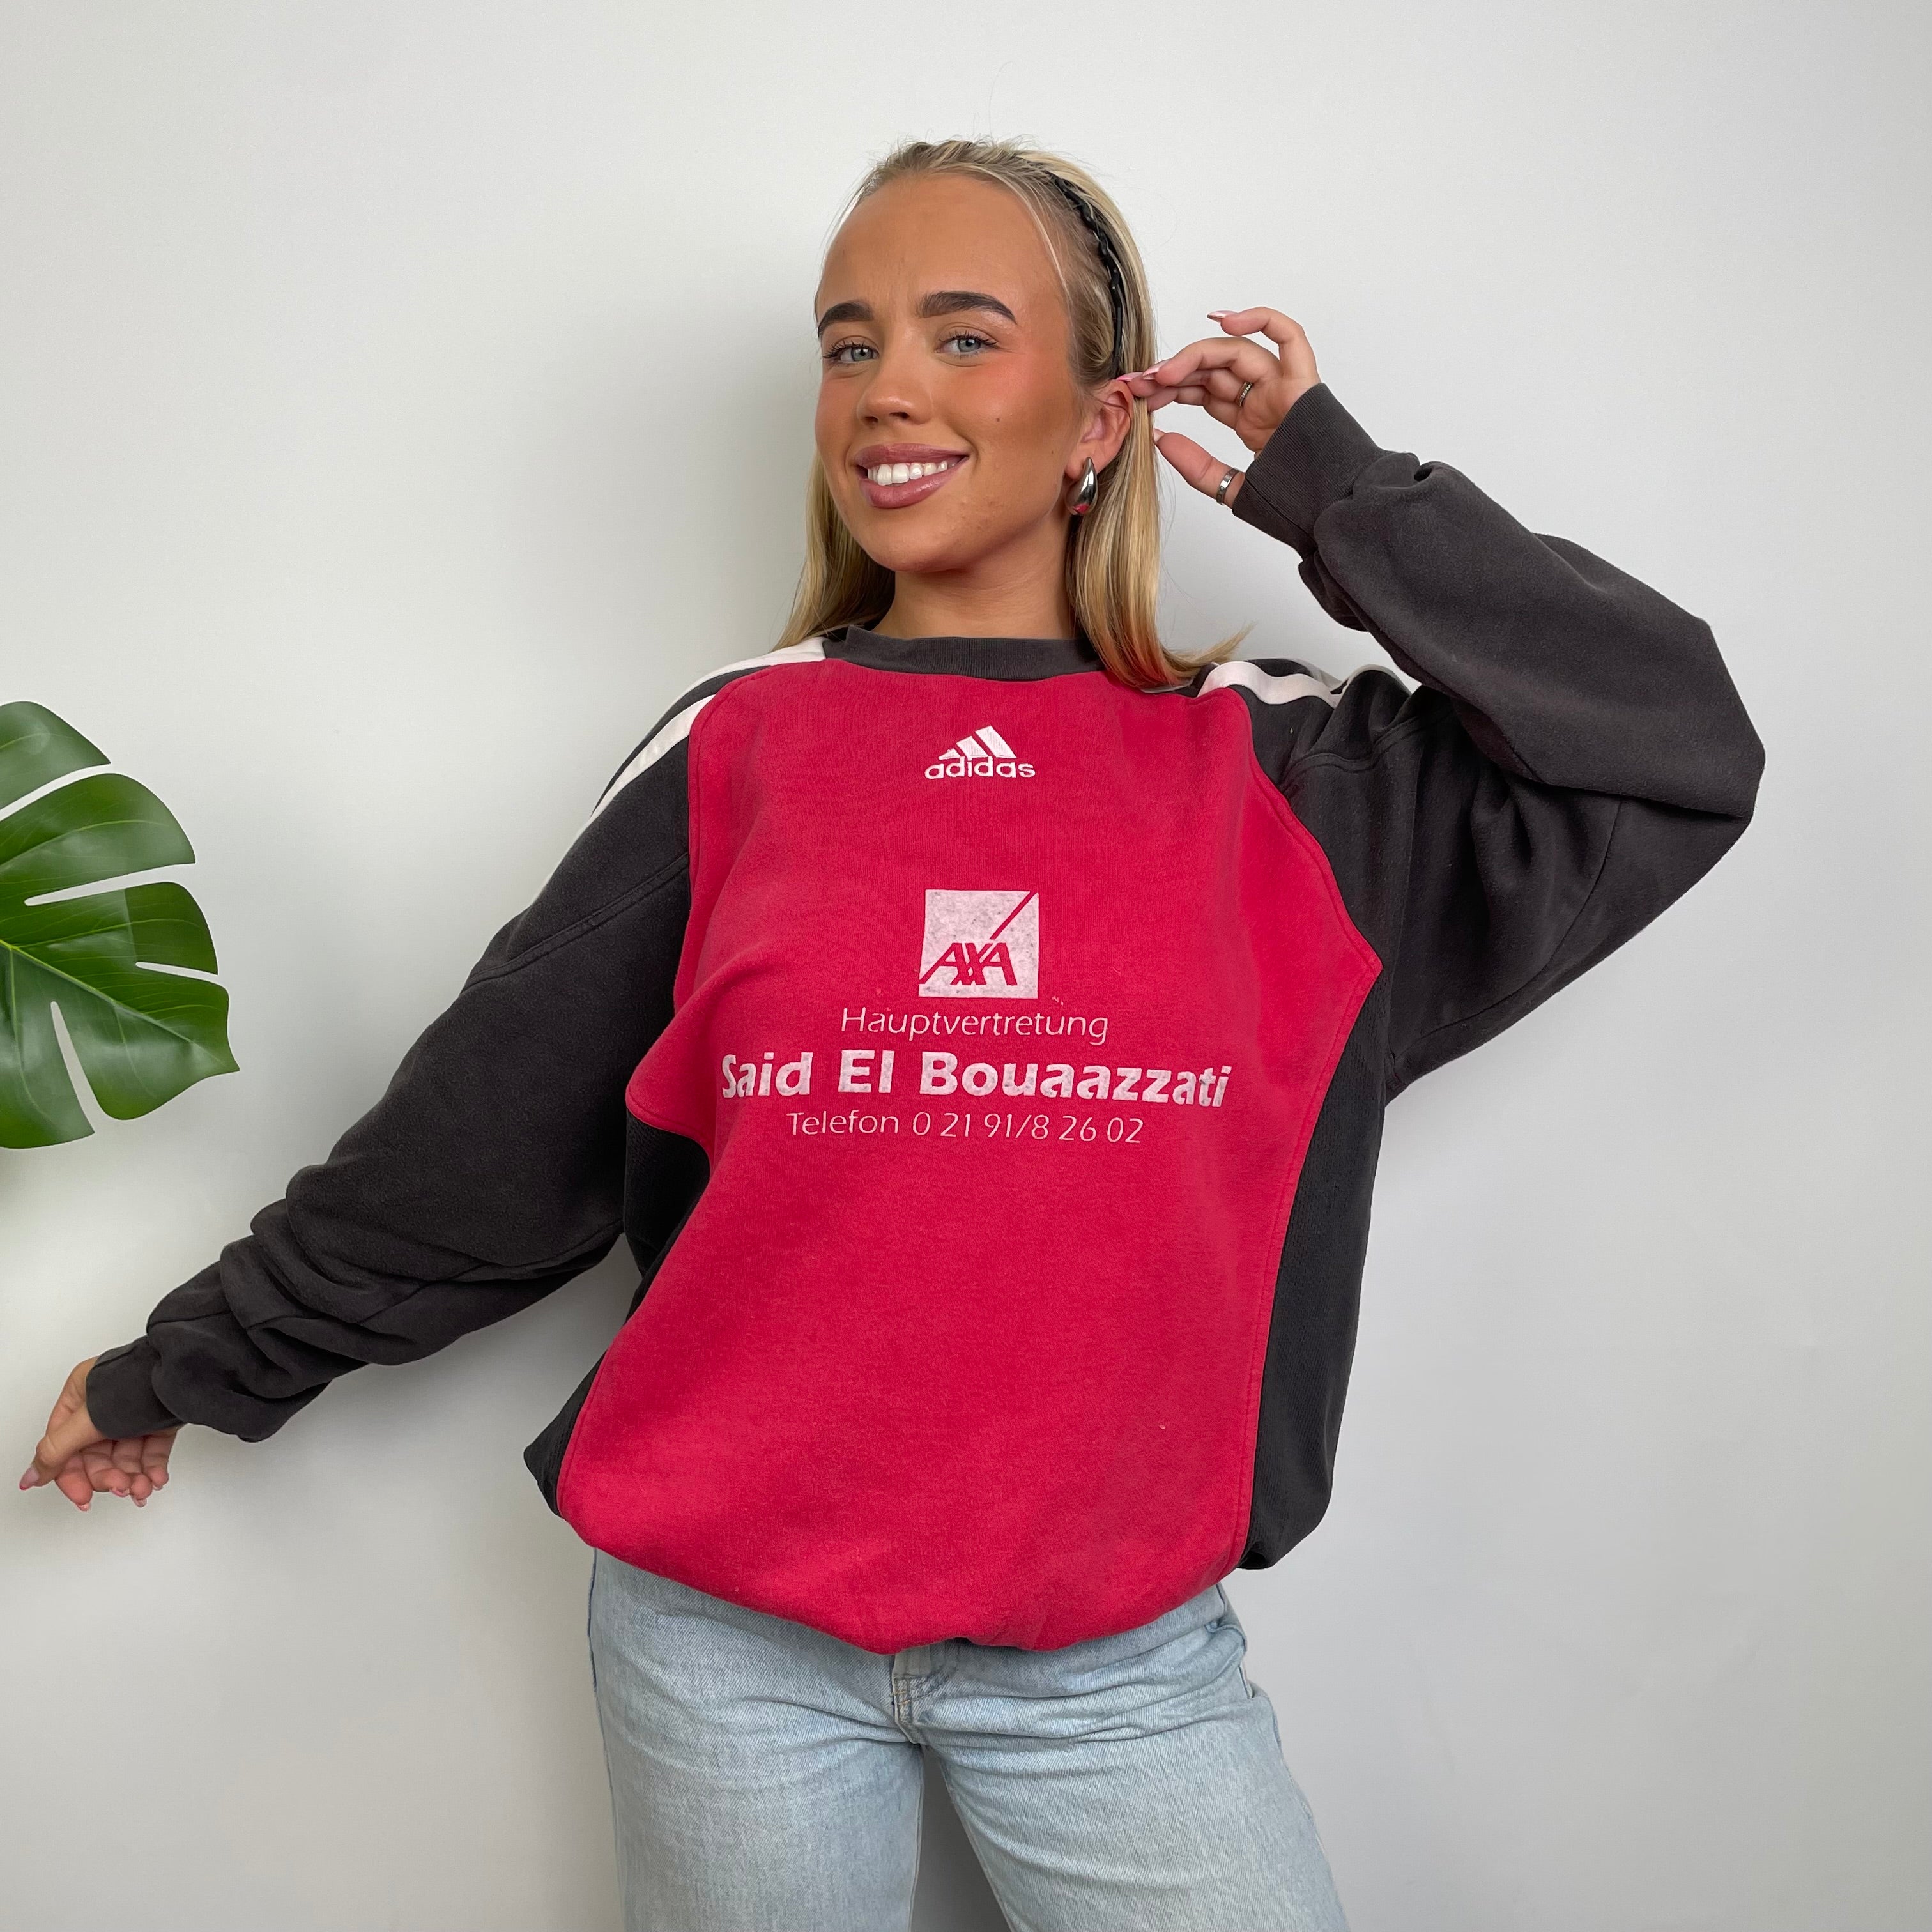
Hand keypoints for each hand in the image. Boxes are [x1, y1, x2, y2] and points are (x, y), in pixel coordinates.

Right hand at [19, 1356, 176, 1508]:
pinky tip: (157, 1479)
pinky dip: (153, 1468)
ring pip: (126, 1456)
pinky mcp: (160, 1420)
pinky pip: (150, 1451)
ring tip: (143, 1487)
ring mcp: (134, 1413)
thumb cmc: (140, 1382)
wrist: (187, 1373)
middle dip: (110, 1476)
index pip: (65, 1446)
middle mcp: (106, 1405)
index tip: (83, 1498)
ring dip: (133, 1477)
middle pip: (97, 1455)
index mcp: (81, 1395)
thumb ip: (58, 1450)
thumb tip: (31, 1475)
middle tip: (121, 1488)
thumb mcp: (91, 1419)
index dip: (72, 1476)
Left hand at [1123, 307, 1321, 508]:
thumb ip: (1198, 466)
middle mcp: (1267, 398)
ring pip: (1238, 352)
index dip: (1170, 388)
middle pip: (1215, 369)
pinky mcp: (1304, 383)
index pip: (1205, 391)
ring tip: (1163, 373)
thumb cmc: (1295, 507)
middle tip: (1141, 383)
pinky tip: (1224, 320)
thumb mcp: (1231, 489)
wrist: (1334, 516)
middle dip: (1175, 372)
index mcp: (1252, 421)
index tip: (1140, 396)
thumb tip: (1160, 440)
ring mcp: (1285, 387)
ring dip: (1196, 355)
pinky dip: (1261, 319)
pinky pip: (1289, 336)